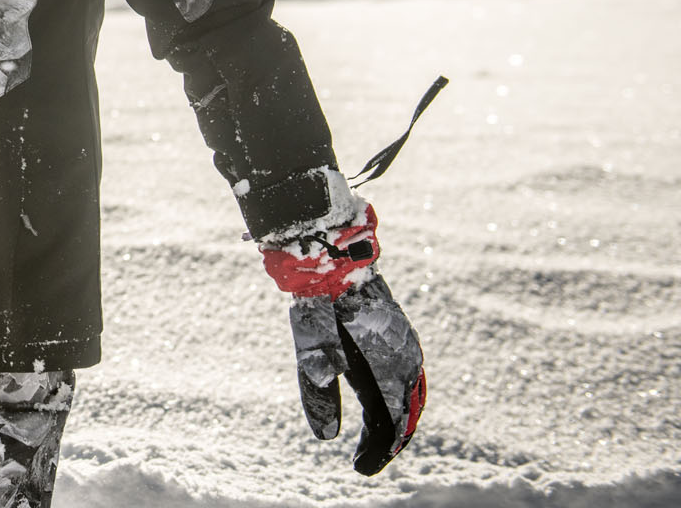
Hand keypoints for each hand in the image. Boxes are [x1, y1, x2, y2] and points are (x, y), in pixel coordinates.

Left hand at [264, 203, 425, 474]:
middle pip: (406, 412)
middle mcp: (405, 358)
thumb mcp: (311, 350)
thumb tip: (327, 437)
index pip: (391, 423)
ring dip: (400, 421)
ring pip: (413, 395)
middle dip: (389, 441)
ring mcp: (407, 344)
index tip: (361, 468)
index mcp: (387, 367)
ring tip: (381, 442)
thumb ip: (318, 392)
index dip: (378, 450)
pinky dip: (404, 398)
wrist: (333, 257)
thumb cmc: (319, 305)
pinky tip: (389, 404)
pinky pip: (412, 376)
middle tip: (368, 462)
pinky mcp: (401, 334)